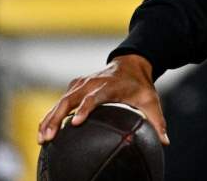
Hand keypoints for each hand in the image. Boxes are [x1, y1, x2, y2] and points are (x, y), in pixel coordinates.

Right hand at [37, 55, 168, 145]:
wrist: (131, 63)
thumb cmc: (140, 85)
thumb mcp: (151, 100)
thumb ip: (157, 121)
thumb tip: (165, 142)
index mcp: (109, 85)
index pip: (94, 97)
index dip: (84, 109)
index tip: (74, 123)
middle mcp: (92, 83)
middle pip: (70, 99)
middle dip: (56, 118)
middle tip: (48, 137)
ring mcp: (81, 83)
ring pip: (61, 101)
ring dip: (49, 118)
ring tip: (42, 139)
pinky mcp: (75, 86)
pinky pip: (59, 101)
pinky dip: (50, 114)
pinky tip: (44, 131)